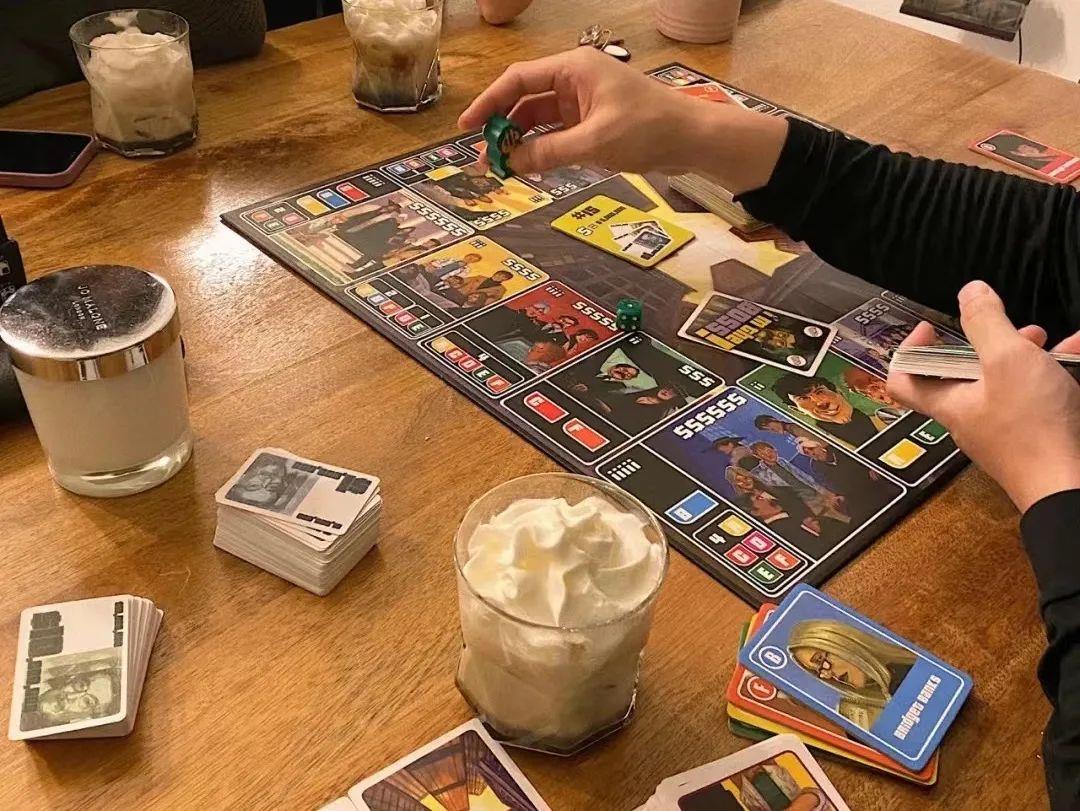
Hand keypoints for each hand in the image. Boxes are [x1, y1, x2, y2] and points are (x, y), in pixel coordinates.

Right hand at [458, 48, 787, 191]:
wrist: (693, 141)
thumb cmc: (649, 130)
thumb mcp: (594, 142)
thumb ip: (549, 153)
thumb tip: (510, 164)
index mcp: (574, 70)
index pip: (518, 80)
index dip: (489, 103)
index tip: (467, 128)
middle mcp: (575, 81)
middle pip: (525, 101)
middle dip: (502, 129)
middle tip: (484, 159)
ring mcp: (584, 103)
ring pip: (540, 121)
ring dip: (520, 143)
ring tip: (501, 169)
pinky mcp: (593, 124)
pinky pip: (557, 135)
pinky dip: (541, 150)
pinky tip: (527, 168)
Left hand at [887, 280, 1079, 512]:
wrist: (1072, 488)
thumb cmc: (1035, 428)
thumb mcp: (1008, 360)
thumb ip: (986, 322)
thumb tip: (969, 292)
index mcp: (948, 403)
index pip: (903, 380)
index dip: (908, 350)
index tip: (931, 327)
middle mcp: (970, 419)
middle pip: (962, 375)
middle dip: (984, 344)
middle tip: (1007, 328)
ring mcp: (1002, 431)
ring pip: (1004, 384)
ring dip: (1022, 356)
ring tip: (1045, 338)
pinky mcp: (1033, 438)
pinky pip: (1035, 398)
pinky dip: (1050, 374)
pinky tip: (1075, 354)